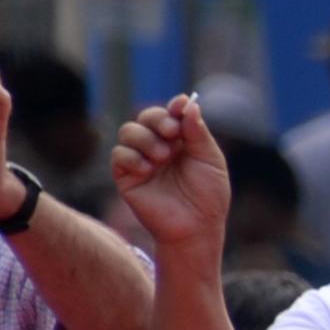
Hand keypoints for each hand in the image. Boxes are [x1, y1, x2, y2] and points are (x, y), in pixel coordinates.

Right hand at [110, 93, 235, 261]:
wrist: (196, 226)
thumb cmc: (208, 195)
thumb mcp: (210, 160)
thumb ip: (198, 132)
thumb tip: (188, 103)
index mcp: (181, 140)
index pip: (172, 114)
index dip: (175, 107)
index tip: (182, 105)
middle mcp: (159, 146)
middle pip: (147, 117)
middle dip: (159, 119)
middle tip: (173, 132)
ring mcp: (141, 159)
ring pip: (129, 131)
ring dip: (146, 138)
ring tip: (163, 156)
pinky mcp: (125, 176)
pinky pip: (118, 154)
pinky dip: (132, 156)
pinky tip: (148, 169)